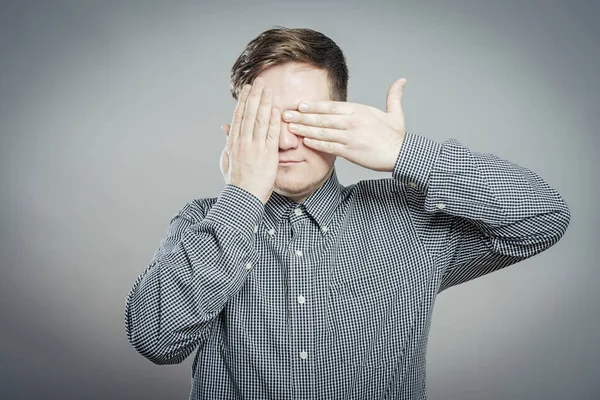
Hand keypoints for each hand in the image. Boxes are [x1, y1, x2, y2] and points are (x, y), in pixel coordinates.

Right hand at [219, 77, 280, 204]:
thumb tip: (224, 128)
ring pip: (259, 120)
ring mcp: (255, 147)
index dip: (244, 101)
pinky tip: (276, 108)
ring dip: (264, 102)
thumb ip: (227, 143)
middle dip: (254, 96)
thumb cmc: (236, 182)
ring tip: (268, 89)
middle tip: (259, 81)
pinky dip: (273, 120)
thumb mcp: (226, 160)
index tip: (248, 89)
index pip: (239, 116)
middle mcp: (243, 142)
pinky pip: (271, 133)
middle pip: (249, 113)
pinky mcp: (267, 154)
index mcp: (233, 143)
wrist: (242, 197)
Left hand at [282, 78, 407, 172]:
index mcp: (359, 111)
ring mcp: (350, 136)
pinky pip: (328, 146)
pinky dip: (315, 143)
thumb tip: (402, 80)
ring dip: (304, 129)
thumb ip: (394, 96)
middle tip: (286, 114)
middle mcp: (352, 122)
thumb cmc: (396, 136)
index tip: (300, 105)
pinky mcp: (350, 151)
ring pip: (322, 131)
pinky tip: (304, 141)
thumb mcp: (396, 114)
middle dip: (302, 116)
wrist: (401, 154)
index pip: (331, 106)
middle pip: (322, 118)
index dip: (314, 105)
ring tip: (290, 127)